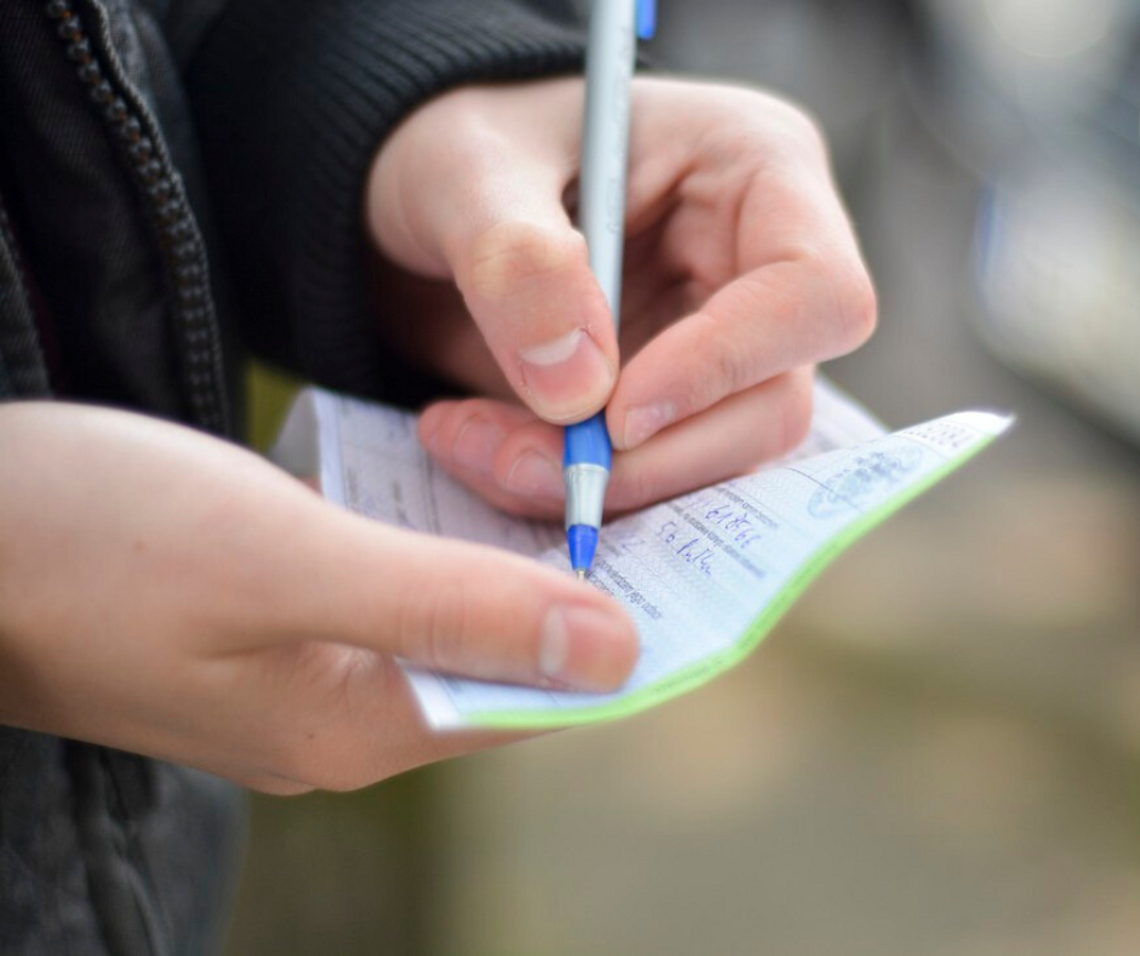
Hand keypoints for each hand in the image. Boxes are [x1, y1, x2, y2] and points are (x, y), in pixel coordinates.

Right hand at [0, 403, 635, 793]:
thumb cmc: (100, 543)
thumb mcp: (288, 565)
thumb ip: (449, 610)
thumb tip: (614, 654)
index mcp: (362, 725)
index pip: (540, 699)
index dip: (623, 628)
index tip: (691, 548)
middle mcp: (347, 714)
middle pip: (503, 656)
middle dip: (575, 580)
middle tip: (638, 482)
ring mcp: (309, 668)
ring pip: (452, 614)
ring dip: (507, 548)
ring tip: (573, 466)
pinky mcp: (278, 619)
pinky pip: (396, 585)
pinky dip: (441, 534)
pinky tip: (465, 474)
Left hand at [366, 76, 874, 517]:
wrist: (430, 208)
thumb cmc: (465, 150)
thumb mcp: (465, 169)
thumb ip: (515, 262)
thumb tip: (579, 392)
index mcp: (756, 172)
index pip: (816, 293)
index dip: (728, 366)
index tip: (615, 412)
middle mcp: (757, 274)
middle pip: (771, 409)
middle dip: (642, 462)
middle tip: (517, 461)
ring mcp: (718, 352)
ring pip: (709, 467)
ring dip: (589, 485)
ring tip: (469, 441)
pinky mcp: (667, 412)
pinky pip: (644, 482)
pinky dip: (556, 488)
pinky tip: (475, 445)